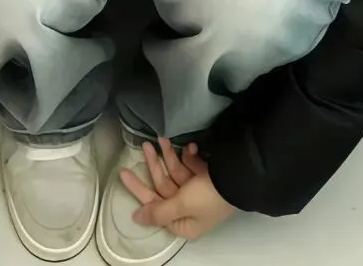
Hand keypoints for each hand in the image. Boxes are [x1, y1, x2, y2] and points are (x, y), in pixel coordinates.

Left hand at [120, 139, 236, 240]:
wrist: (239, 177)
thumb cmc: (208, 196)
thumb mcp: (180, 206)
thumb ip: (157, 212)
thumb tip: (136, 218)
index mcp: (183, 222)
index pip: (153, 205)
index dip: (138, 188)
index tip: (123, 173)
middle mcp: (189, 208)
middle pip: (164, 186)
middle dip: (155, 165)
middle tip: (145, 145)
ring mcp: (197, 191)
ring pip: (175, 172)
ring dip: (169, 156)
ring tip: (162, 139)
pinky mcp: (206, 176)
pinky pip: (190, 166)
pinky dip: (189, 156)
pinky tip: (191, 147)